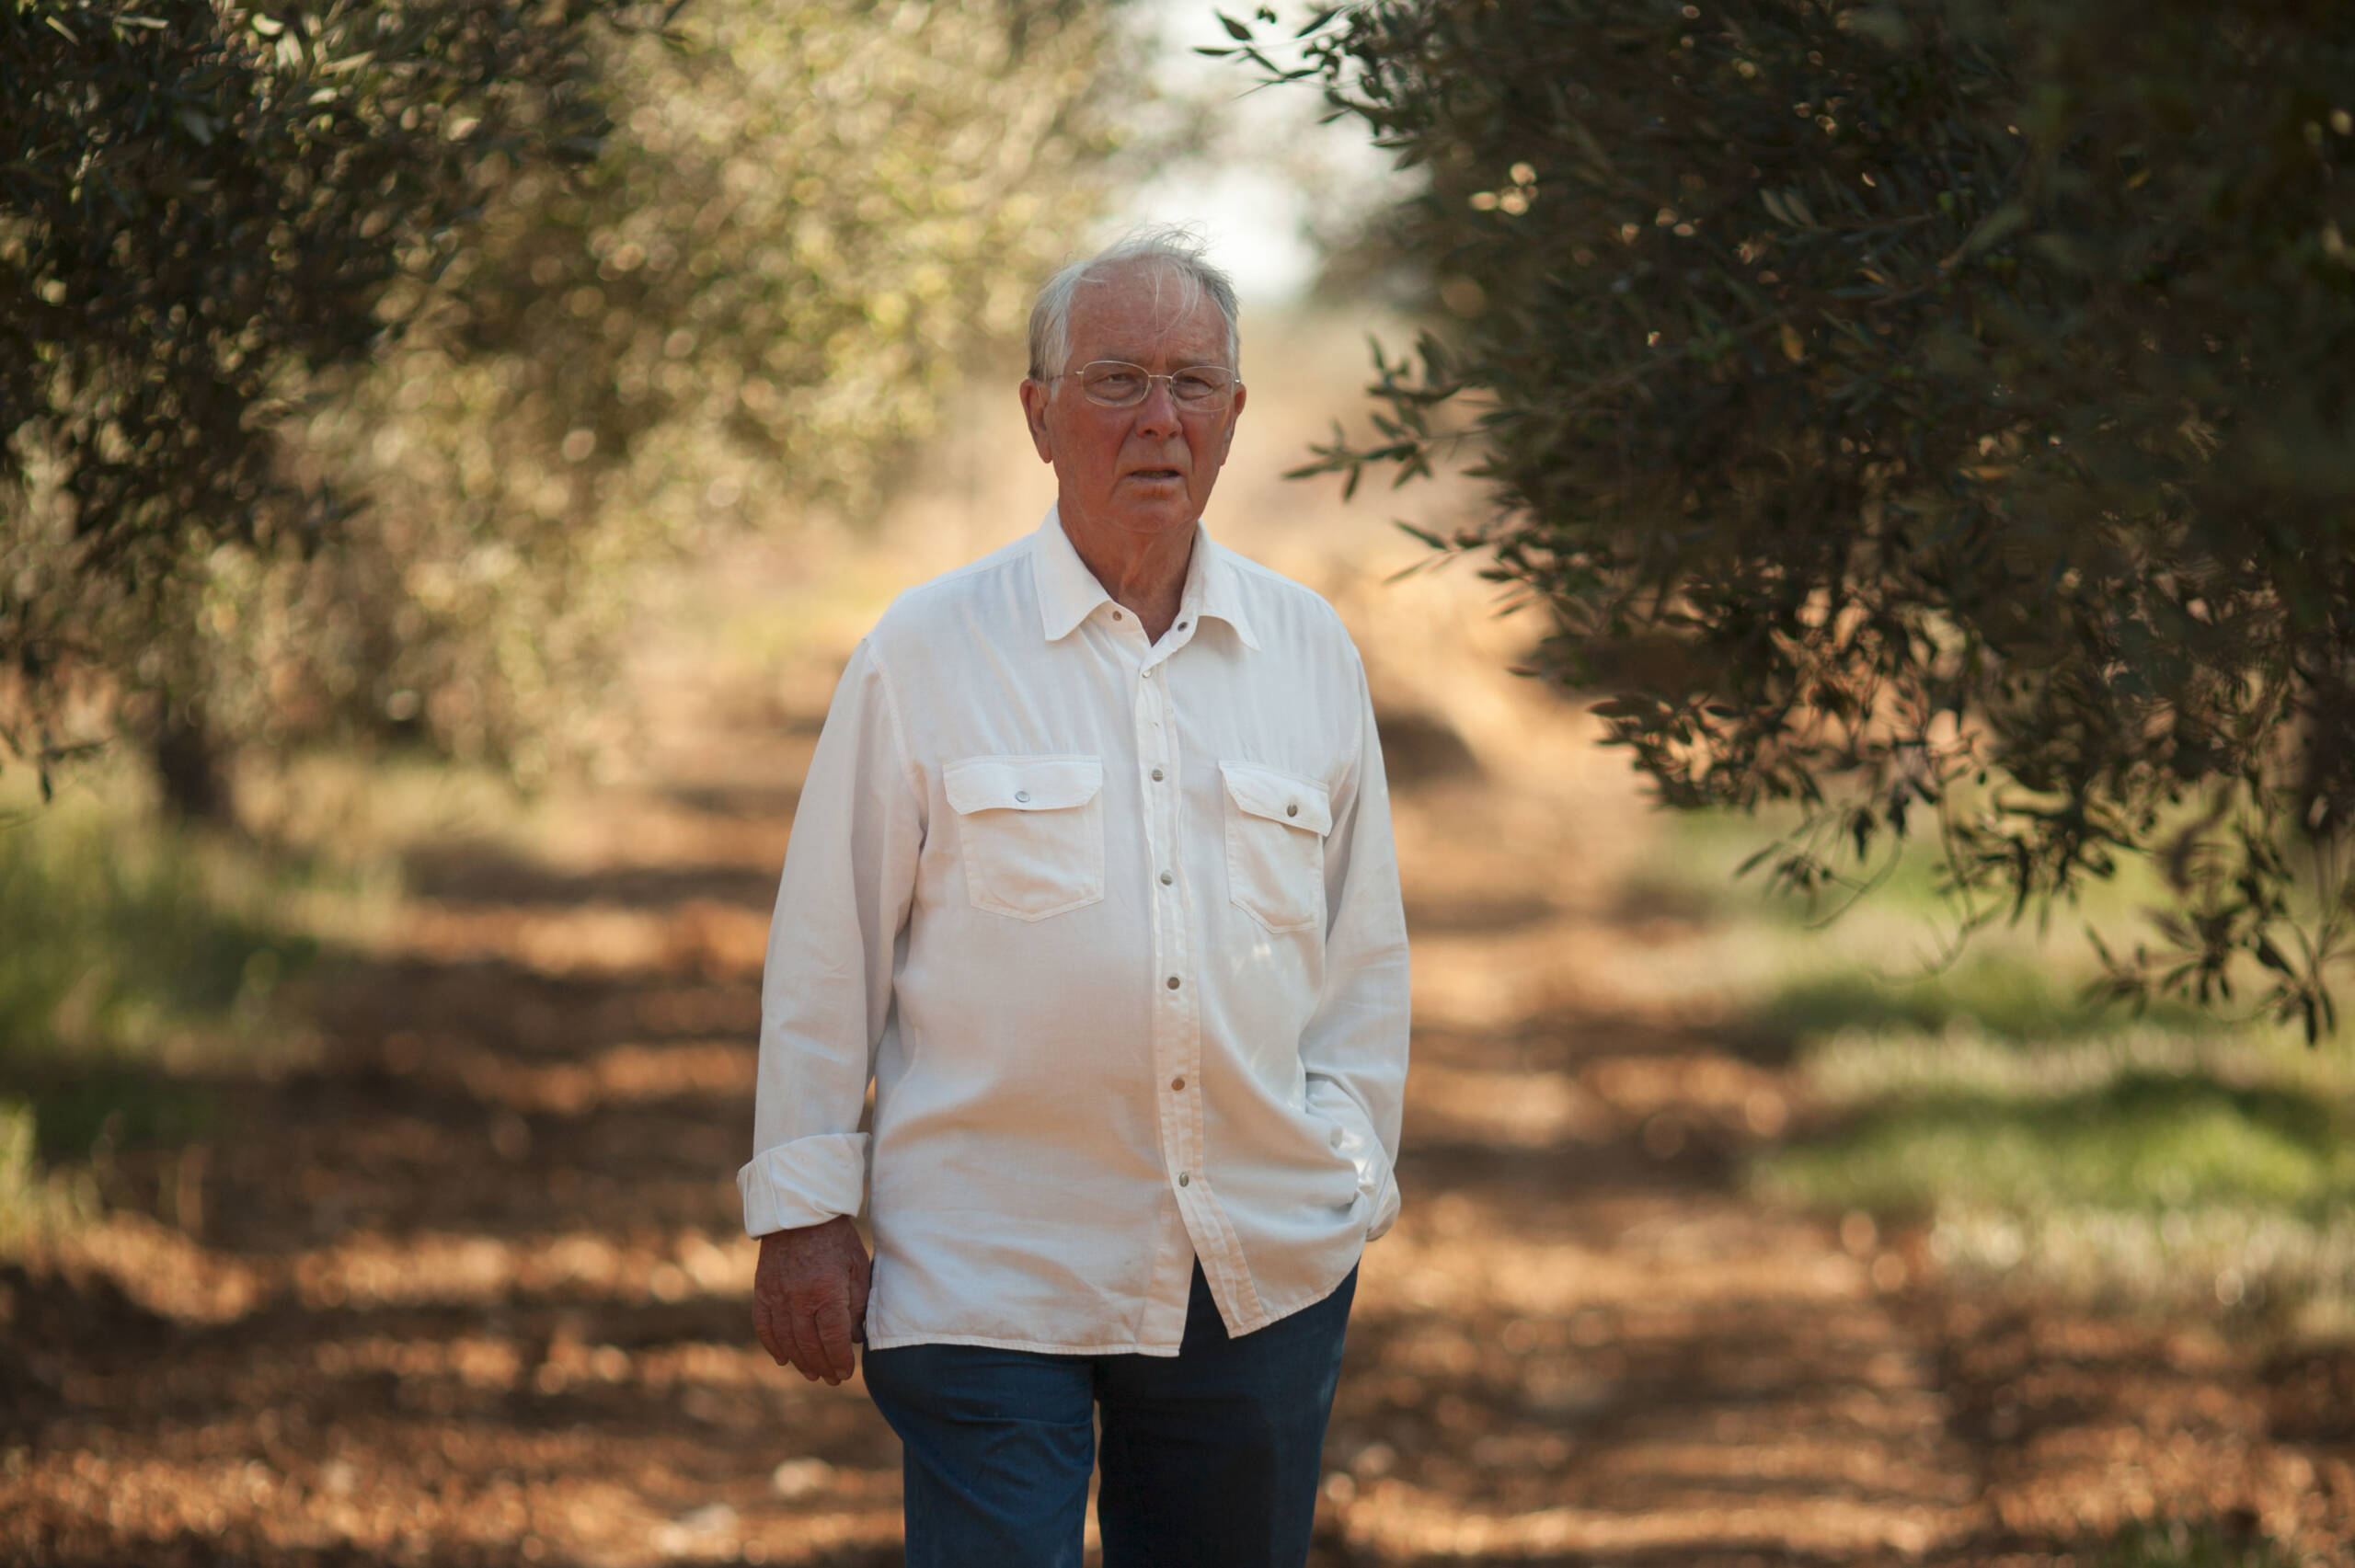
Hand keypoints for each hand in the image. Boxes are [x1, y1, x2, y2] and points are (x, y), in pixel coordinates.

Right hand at [752, 1215, 871, 1384]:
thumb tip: (854, 1338)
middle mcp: (799, 1297)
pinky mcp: (762, 1291)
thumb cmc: (836, 1239)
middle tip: (832, 1379)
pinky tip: (783, 1359)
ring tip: (812, 1374)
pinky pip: (764, 1326)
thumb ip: (858, 1304)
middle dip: (823, 1366)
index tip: (846, 1373)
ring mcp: (777, 1295)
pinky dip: (773, 1346)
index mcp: (827, 1291)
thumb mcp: (858, 1267)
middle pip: (809, 1345)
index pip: (834, 1338)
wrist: (800, 1212)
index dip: (840, 1360)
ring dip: (800, 1362)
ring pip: (787, 1340)